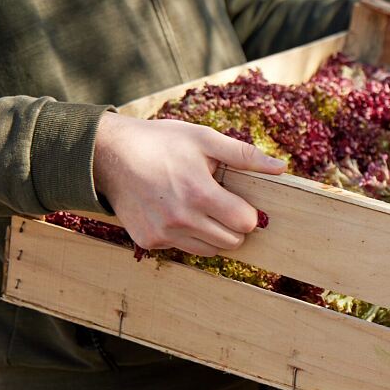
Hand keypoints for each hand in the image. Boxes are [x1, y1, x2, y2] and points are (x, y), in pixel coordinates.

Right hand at [93, 112, 286, 255]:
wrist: (108, 154)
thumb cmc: (161, 142)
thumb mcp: (204, 139)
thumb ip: (244, 155)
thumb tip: (281, 167)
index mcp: (199, 194)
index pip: (245, 223)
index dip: (248, 212)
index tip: (237, 199)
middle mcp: (181, 220)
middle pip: (231, 242)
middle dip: (233, 225)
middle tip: (219, 203)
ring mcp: (162, 234)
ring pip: (209, 250)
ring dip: (211, 234)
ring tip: (197, 207)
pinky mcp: (148, 241)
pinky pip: (182, 248)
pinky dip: (185, 236)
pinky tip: (173, 212)